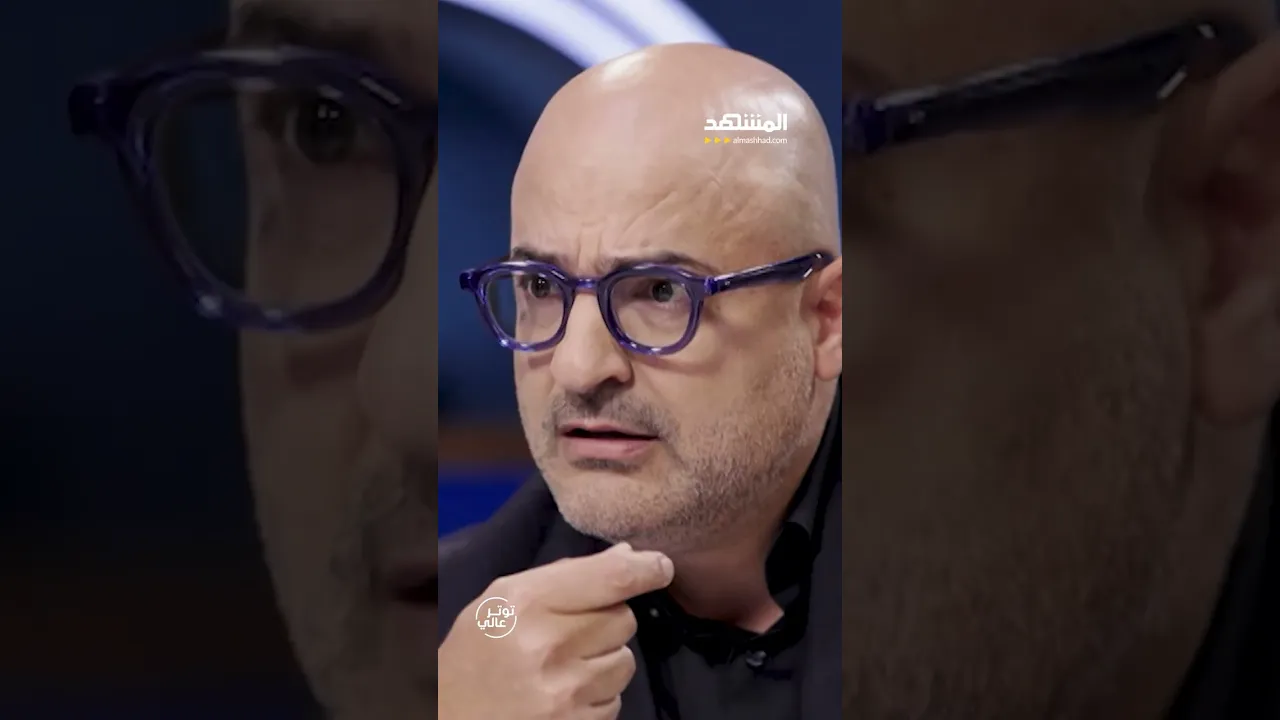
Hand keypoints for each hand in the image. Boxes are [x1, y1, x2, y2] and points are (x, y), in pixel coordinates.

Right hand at [438, 542, 674, 719]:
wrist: (450, 719)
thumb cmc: (475, 654)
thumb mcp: (503, 601)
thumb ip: (564, 576)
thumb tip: (629, 557)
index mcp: (526, 604)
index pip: (610, 579)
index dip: (645, 569)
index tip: (661, 566)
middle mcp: (549, 645)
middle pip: (624, 619)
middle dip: (607, 621)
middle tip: (572, 631)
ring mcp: (565, 692)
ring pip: (625, 662)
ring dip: (605, 660)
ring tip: (565, 666)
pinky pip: (615, 700)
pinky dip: (597, 696)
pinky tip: (564, 694)